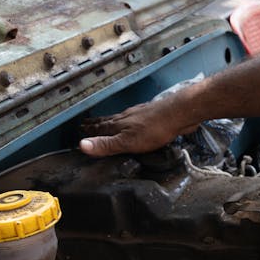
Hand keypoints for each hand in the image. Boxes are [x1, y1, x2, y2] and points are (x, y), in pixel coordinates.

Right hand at [79, 99, 198, 156]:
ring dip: (112, 121)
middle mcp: (127, 117)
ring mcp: (140, 115)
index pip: (100, 128)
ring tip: (107, 122)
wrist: (179, 114)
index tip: (80, 129)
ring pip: (121, 119)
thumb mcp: (127, 141)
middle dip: (97, 124)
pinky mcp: (153, 116)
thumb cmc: (154, 128)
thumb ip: (106, 144)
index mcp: (119, 124)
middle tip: (88, 124)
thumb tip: (82, 145)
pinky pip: (135, 119)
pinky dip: (129, 121)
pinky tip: (134, 122)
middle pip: (109, 121)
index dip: (89, 130)